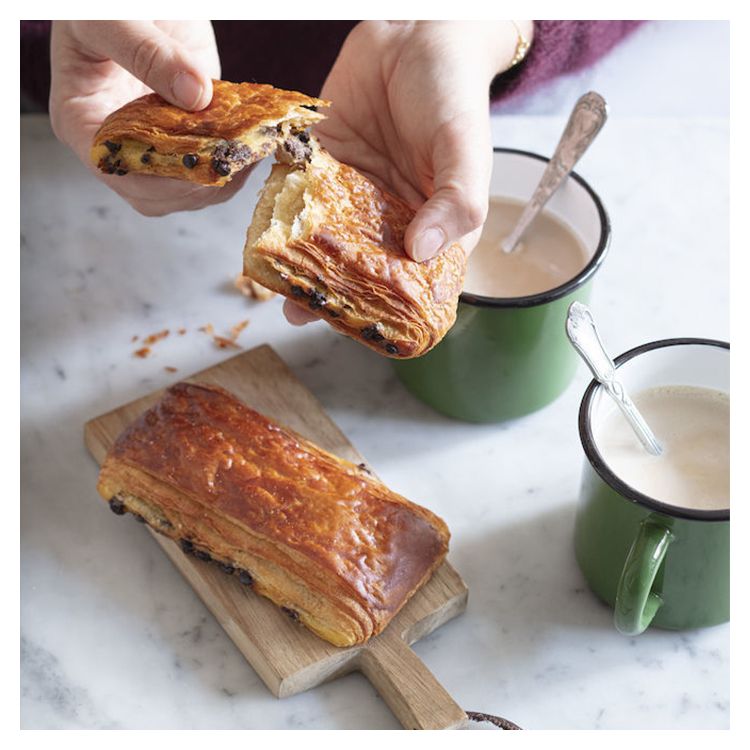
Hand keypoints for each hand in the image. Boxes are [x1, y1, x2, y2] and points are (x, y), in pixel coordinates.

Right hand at [50, 21, 249, 215]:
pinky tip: (253, 142)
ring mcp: (153, 144)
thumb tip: (195, 95)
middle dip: (196, 184)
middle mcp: (117, 143)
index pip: (117, 171)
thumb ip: (146, 51)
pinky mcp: (186, 136)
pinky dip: (233, 161)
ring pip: (187, 189)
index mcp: (81, 122)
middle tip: (234, 158)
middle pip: (155, 194)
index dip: (159, 179)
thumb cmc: (100, 3)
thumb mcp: (111, 16)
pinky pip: (209, 164)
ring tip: (249, 150)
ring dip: (221, 178)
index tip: (199, 165)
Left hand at [283, 20, 532, 324]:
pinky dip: (280, 214)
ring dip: (299, 264)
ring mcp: (354, 193)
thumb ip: (456, 203)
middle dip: (332, 293)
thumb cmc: (453, 92)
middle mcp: (391, 217)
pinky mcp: (323, 163)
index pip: (412, 281)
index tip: (362, 328)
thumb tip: (422, 251)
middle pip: (360, 268)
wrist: (414, 32)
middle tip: (303, 313)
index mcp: (433, 225)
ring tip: (275, 287)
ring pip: (324, 238)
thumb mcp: (466, 149)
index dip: (389, 308)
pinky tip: (262, 237)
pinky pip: (298, 193)